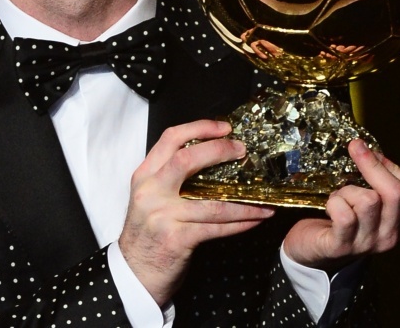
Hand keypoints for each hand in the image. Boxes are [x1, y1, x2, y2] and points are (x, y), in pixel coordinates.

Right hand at [118, 120, 275, 305]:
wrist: (134, 272)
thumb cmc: (148, 233)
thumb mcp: (150, 197)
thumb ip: (170, 178)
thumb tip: (213, 159)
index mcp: (145, 176)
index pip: (170, 139)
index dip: (199, 128)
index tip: (224, 127)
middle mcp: (150, 192)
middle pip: (186, 160)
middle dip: (218, 151)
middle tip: (242, 151)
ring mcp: (162, 215)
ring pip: (211, 202)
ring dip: (243, 201)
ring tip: (265, 198)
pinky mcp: (177, 239)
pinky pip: (216, 228)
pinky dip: (240, 222)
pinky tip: (256, 218)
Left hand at [282, 139, 399, 273]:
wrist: (316, 250)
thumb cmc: (348, 223)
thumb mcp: (381, 211)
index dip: (394, 165)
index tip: (374, 153)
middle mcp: (392, 235)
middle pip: (396, 192)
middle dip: (372, 164)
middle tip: (355, 148)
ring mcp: (367, 243)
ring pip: (368, 201)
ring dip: (348, 189)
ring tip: (340, 194)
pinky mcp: (341, 246)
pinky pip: (344, 215)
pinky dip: (334, 202)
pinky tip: (330, 205)